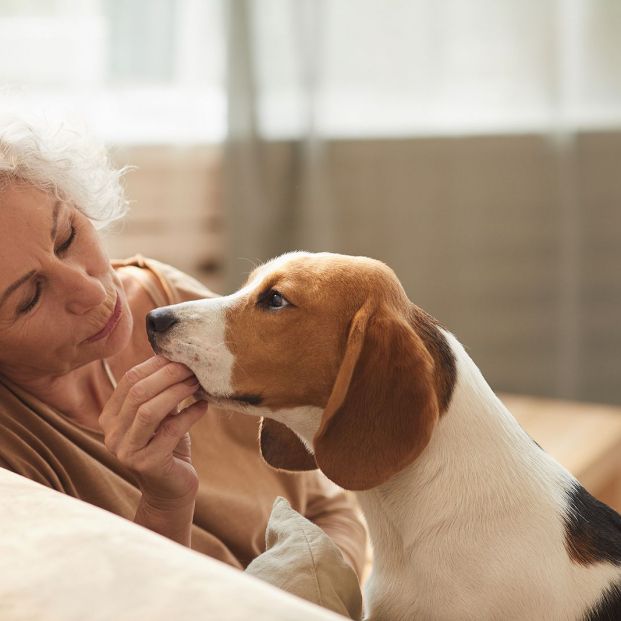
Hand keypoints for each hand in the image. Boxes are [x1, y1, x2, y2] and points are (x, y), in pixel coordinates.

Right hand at [99, 355, 207, 508]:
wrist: (171, 488)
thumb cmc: (168, 444)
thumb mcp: (161, 414)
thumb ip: (161, 390)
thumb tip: (179, 355)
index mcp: (110, 416)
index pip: (129, 379)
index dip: (156, 364)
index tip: (181, 354)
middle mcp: (111, 433)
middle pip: (138, 392)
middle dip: (169, 375)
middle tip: (193, 367)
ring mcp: (126, 451)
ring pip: (149, 411)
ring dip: (177, 392)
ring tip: (197, 383)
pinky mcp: (146, 464)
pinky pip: (171, 431)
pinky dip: (190, 414)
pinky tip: (203, 406)